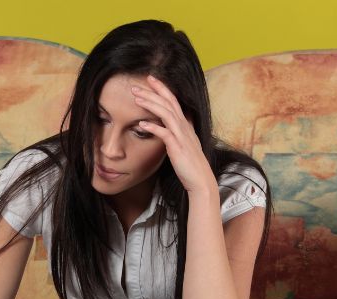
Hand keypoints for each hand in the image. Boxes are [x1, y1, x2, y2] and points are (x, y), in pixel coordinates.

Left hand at [131, 76, 215, 193]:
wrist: (200, 180)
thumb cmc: (190, 164)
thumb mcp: (184, 144)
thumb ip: (177, 132)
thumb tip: (170, 124)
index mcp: (185, 124)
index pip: (173, 101)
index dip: (162, 89)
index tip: (150, 80)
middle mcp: (184, 126)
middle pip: (168, 103)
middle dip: (152, 92)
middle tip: (136, 86)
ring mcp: (182, 136)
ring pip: (166, 113)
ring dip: (151, 104)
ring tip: (136, 99)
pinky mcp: (178, 147)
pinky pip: (165, 133)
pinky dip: (153, 127)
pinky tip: (141, 125)